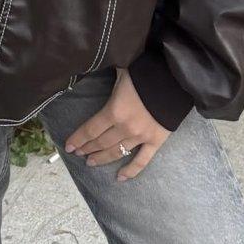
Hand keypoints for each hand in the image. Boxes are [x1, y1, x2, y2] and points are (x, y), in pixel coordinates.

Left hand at [63, 67, 171, 181]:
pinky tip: (120, 178)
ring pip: (117, 152)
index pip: (91, 129)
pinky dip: (131, 171)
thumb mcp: (121, 71)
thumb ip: (108, 75)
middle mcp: (125, 128)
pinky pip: (142, 161)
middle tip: (78, 153)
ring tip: (91, 162)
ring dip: (102, 158)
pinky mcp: (156, 142)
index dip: (78, 139)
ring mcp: (140, 137)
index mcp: (114, 110)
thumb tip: (93, 65)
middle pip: (101, 142)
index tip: (69, 146)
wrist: (175, 79)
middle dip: (87, 148)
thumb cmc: (145, 72)